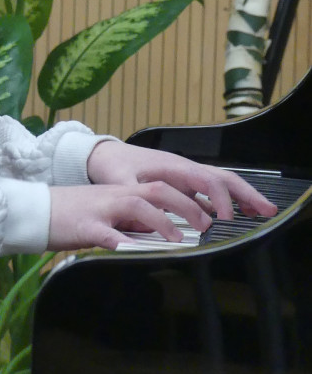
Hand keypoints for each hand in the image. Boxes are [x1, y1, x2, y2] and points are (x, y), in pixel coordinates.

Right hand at [48, 181, 213, 251]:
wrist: (35, 210)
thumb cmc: (70, 215)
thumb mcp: (106, 214)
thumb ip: (130, 220)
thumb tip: (155, 233)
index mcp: (121, 193)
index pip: (160, 189)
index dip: (187, 199)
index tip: (207, 214)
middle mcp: (115, 197)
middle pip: (157, 191)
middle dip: (185, 205)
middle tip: (205, 224)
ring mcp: (100, 210)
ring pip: (136, 205)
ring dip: (161, 221)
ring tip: (178, 238)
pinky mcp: (85, 226)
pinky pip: (106, 234)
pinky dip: (122, 242)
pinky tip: (134, 251)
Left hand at [86, 140, 277, 222]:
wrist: (105, 155)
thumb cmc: (114, 165)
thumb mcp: (119, 180)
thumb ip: (132, 193)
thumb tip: (143, 209)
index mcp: (174, 167)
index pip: (207, 180)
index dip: (221, 198)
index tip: (226, 219)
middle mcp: (185, 169)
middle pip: (224, 178)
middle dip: (248, 194)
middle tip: (267, 211)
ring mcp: (186, 176)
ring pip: (221, 184)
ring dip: (242, 197)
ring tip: (260, 213)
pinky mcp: (183, 184)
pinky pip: (210, 192)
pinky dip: (224, 202)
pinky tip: (233, 216)